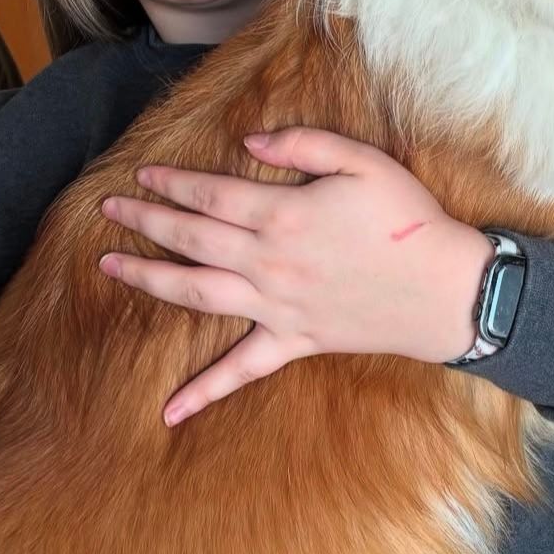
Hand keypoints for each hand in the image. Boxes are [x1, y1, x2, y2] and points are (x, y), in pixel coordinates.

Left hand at [99, 128, 492, 424]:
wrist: (445, 290)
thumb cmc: (407, 218)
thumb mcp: (362, 160)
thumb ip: (303, 144)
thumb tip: (250, 140)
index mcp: (282, 214)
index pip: (210, 194)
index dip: (172, 183)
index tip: (143, 174)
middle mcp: (268, 262)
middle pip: (191, 238)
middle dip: (145, 221)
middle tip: (109, 208)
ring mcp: (276, 306)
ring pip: (197, 293)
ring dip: (149, 280)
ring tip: (110, 268)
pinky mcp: (293, 341)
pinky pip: (241, 370)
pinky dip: (204, 392)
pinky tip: (168, 412)